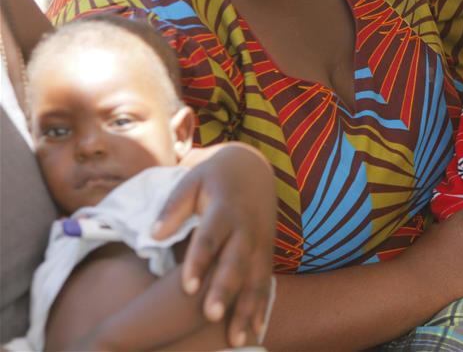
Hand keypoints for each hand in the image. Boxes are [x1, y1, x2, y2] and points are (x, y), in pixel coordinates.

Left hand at [152, 142, 275, 347]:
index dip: (200, 261)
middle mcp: (247, 228)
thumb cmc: (215, 178)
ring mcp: (261, 242)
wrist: (254, 168)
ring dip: (247, 309)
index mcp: (225, 209)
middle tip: (211, 316)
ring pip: (256, 279)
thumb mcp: (192, 180)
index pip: (211, 237)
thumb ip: (174, 206)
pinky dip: (261, 308)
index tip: (187, 288)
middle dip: (225, 290)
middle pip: (236, 263)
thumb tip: (154, 234)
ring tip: (236, 340)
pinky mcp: (268, 253)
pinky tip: (255, 332)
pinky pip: (266, 283)